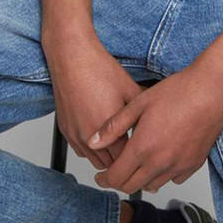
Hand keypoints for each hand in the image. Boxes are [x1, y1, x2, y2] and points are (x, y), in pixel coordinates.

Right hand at [42, 28, 144, 170]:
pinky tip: (102, 137)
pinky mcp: (65, 130)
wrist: (73, 58)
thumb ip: (142, 110)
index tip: (144, 153)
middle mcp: (88, 137)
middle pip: (109, 164)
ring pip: (93, 160)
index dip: (136, 157)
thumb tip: (157, 117)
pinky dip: (92, 149)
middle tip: (134, 152)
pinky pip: (80, 150)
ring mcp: (74, 135)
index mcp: (107, 130)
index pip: (124, 159)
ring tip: (120, 146)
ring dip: (106, 157)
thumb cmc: (100, 70)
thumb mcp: (129, 89)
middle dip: (122, 161)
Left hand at [87, 63, 222, 193]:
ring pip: (153, 185)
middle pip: (132, 186)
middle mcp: (160, 163)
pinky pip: (174, 179)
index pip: (116, 177)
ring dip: (141, 179)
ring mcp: (179, 166)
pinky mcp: (194, 164)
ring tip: (138, 163)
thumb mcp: (139, 103)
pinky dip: (164, 174)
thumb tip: (93, 140)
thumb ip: (114, 126)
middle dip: (119, 182)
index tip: (100, 176)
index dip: (104, 179)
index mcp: (143, 148)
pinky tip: (163, 158)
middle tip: (115, 171)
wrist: (211, 90)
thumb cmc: (178, 92)